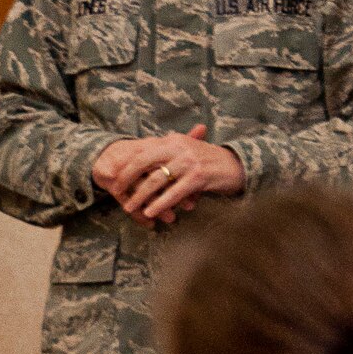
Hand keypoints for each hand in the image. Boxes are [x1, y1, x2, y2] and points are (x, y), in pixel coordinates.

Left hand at [92, 124, 245, 224]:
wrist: (238, 166)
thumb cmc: (210, 161)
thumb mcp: (188, 150)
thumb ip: (168, 153)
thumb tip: (143, 156)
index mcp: (173, 140)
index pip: (142, 149)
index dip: (126, 163)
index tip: (114, 176)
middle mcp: (179, 147)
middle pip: (143, 162)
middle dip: (127, 178)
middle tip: (116, 192)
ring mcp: (188, 162)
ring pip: (156, 180)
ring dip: (140, 196)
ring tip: (129, 208)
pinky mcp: (197, 177)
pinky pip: (173, 193)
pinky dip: (159, 204)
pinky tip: (150, 213)